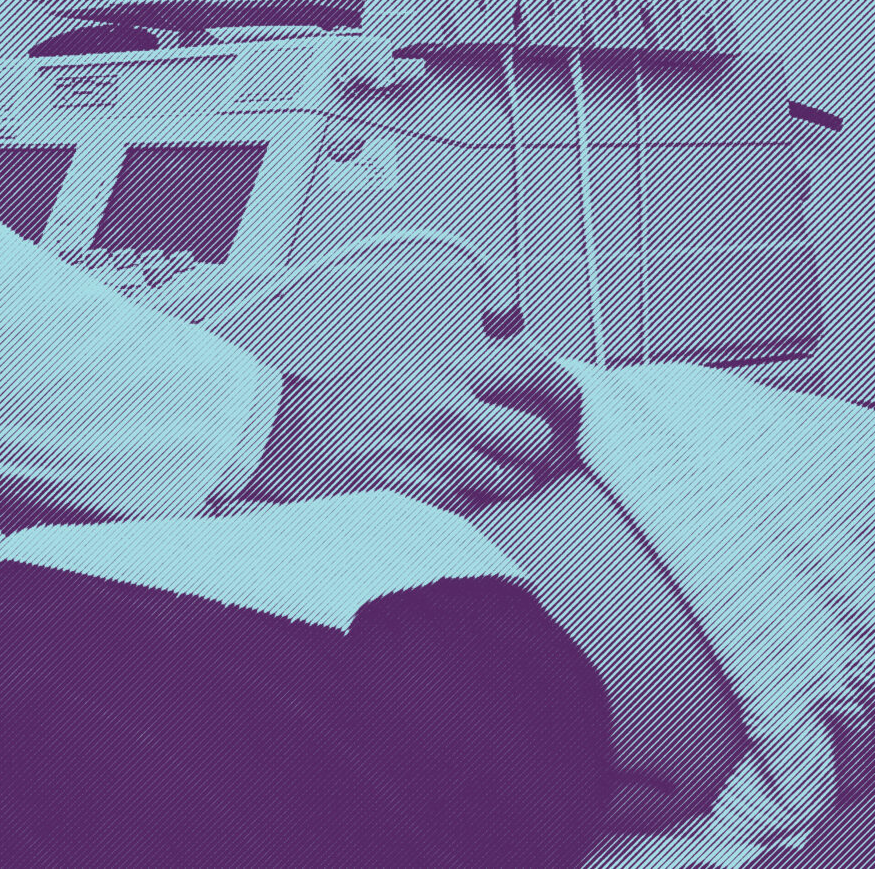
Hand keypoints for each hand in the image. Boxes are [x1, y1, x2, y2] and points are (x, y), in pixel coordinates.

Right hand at [240, 338, 582, 515]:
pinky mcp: (431, 505)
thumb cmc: (357, 406)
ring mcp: (441, 466)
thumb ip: (469, 370)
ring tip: (485, 469)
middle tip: (530, 447)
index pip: (529, 367)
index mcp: (446, 373)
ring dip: (511, 479)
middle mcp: (448, 417)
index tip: (571, 400)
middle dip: (539, 444)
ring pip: (518, 481)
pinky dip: (478, 503)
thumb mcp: (413, 365)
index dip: (563, 386)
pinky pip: (484, 509)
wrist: (304, 444)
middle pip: (536, 435)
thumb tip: (527, 375)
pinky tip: (454, 488)